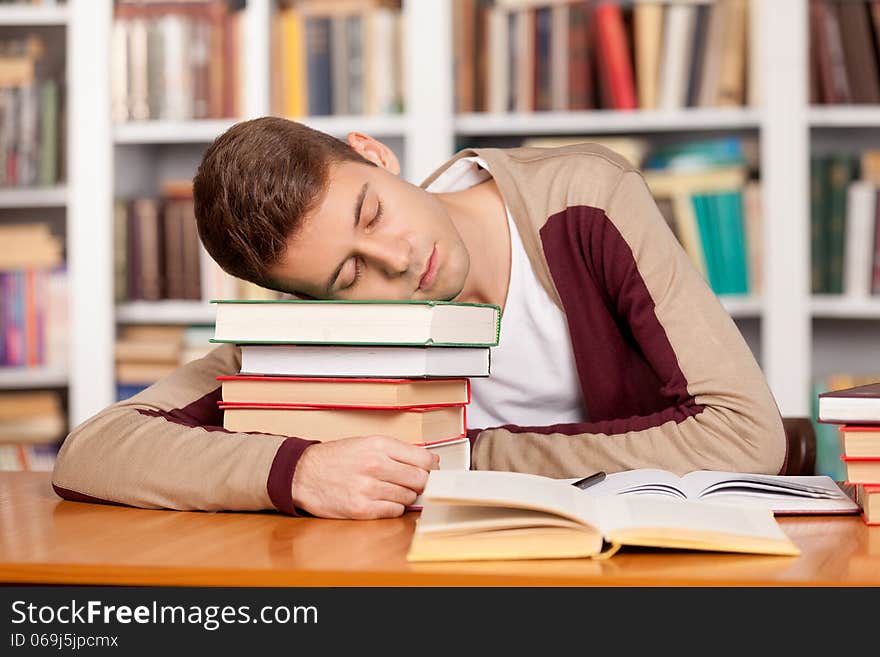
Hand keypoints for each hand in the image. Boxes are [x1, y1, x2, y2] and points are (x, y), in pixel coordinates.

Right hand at [291, 435, 439, 518]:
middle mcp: (375, 465)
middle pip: (419, 479)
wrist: (303, 474)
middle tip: (412, 483)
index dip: (432, 467)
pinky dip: (393, 508)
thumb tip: (429, 462)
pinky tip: (382, 501)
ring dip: (405, 496)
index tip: (432, 470)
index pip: (423, 459)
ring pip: (408, 497)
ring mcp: (368, 488)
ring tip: (390, 491)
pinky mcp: (361, 509)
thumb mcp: (366, 443)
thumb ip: (396, 451)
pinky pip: (394, 511)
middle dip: (420, 483)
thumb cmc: (336, 459)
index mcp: (379, 445)